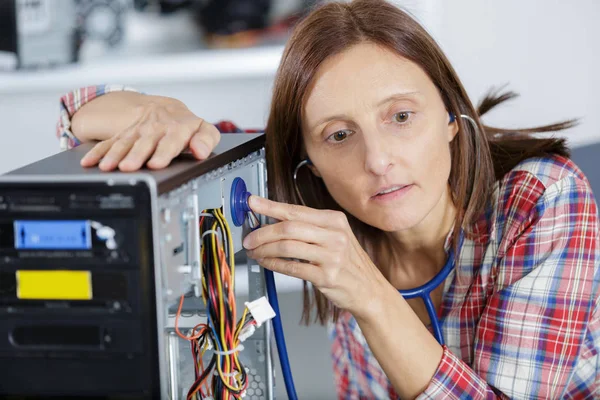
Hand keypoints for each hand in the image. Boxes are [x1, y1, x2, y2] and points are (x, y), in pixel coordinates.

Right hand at [80, 98, 219, 170]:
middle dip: (136, 155)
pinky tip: (89, 162)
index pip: (170, 141)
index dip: (163, 152)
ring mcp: (137, 132)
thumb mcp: (203, 128)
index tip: (156, 164)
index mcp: (175, 129)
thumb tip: (201, 151)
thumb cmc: (185, 124)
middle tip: (129, 167)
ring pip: (124, 143)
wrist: (166, 108)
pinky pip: (109, 142)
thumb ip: (207, 139)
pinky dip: (98, 152)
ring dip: (115, 154)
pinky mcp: (124, 135)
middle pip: (144, 143)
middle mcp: (154, 130)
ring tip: (108, 167)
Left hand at [243, 196, 388, 317]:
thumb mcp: (334, 238)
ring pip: (287, 247)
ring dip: (265, 249)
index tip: (253, 202)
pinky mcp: (327, 276)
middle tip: (249, 238)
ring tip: (255, 252)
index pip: (296, 210)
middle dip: (263, 233)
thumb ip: (308, 228)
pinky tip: (267, 263)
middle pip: (289, 228)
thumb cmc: (349, 263)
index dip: (270, 207)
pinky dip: (274, 265)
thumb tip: (273, 222)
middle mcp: (334, 235)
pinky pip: (292, 267)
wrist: (370, 289)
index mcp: (334, 220)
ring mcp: (332, 256)